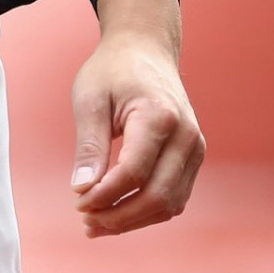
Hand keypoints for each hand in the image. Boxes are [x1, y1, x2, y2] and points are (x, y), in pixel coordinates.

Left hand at [69, 28, 205, 236]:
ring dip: (133, 220)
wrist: (145, 49)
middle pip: (157, 196)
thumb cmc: (113, 70)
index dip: (105, 194)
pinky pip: (174, 196)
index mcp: (160, 116)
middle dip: (120, 216)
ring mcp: (195, 148)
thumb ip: (89, 145)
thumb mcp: (90, 98)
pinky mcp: (193, 158)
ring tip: (97, 223)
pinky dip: (146, 211)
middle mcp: (186, 136)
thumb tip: (82, 190)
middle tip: (85, 221)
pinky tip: (117, 212)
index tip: (78, 201)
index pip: (134, 172)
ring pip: (169, 203)